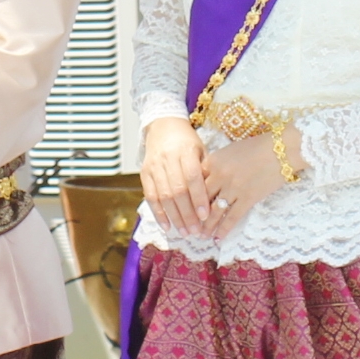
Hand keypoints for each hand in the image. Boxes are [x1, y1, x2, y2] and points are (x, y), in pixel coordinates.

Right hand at [140, 116, 209, 237]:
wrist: (163, 125)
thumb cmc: (187, 141)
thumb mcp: (201, 150)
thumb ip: (205, 172)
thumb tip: (215, 199)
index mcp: (185, 151)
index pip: (192, 177)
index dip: (198, 198)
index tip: (205, 215)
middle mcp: (167, 159)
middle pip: (177, 191)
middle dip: (187, 214)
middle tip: (197, 231)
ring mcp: (154, 167)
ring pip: (164, 196)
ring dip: (175, 217)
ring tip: (185, 232)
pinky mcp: (144, 174)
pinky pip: (151, 197)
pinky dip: (158, 214)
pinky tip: (167, 226)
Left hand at [195, 125, 300, 238]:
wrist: (282, 149)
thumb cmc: (257, 146)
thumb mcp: (230, 151)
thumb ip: (216, 165)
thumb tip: (205, 180)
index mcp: (214, 161)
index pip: (194, 182)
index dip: (187, 196)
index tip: (181, 207)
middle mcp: (220, 175)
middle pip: (200, 199)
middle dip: (192, 214)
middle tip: (187, 225)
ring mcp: (233, 188)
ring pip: (214, 211)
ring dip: (206, 226)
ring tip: (200, 236)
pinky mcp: (248, 198)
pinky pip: (232, 217)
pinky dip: (224, 229)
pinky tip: (218, 238)